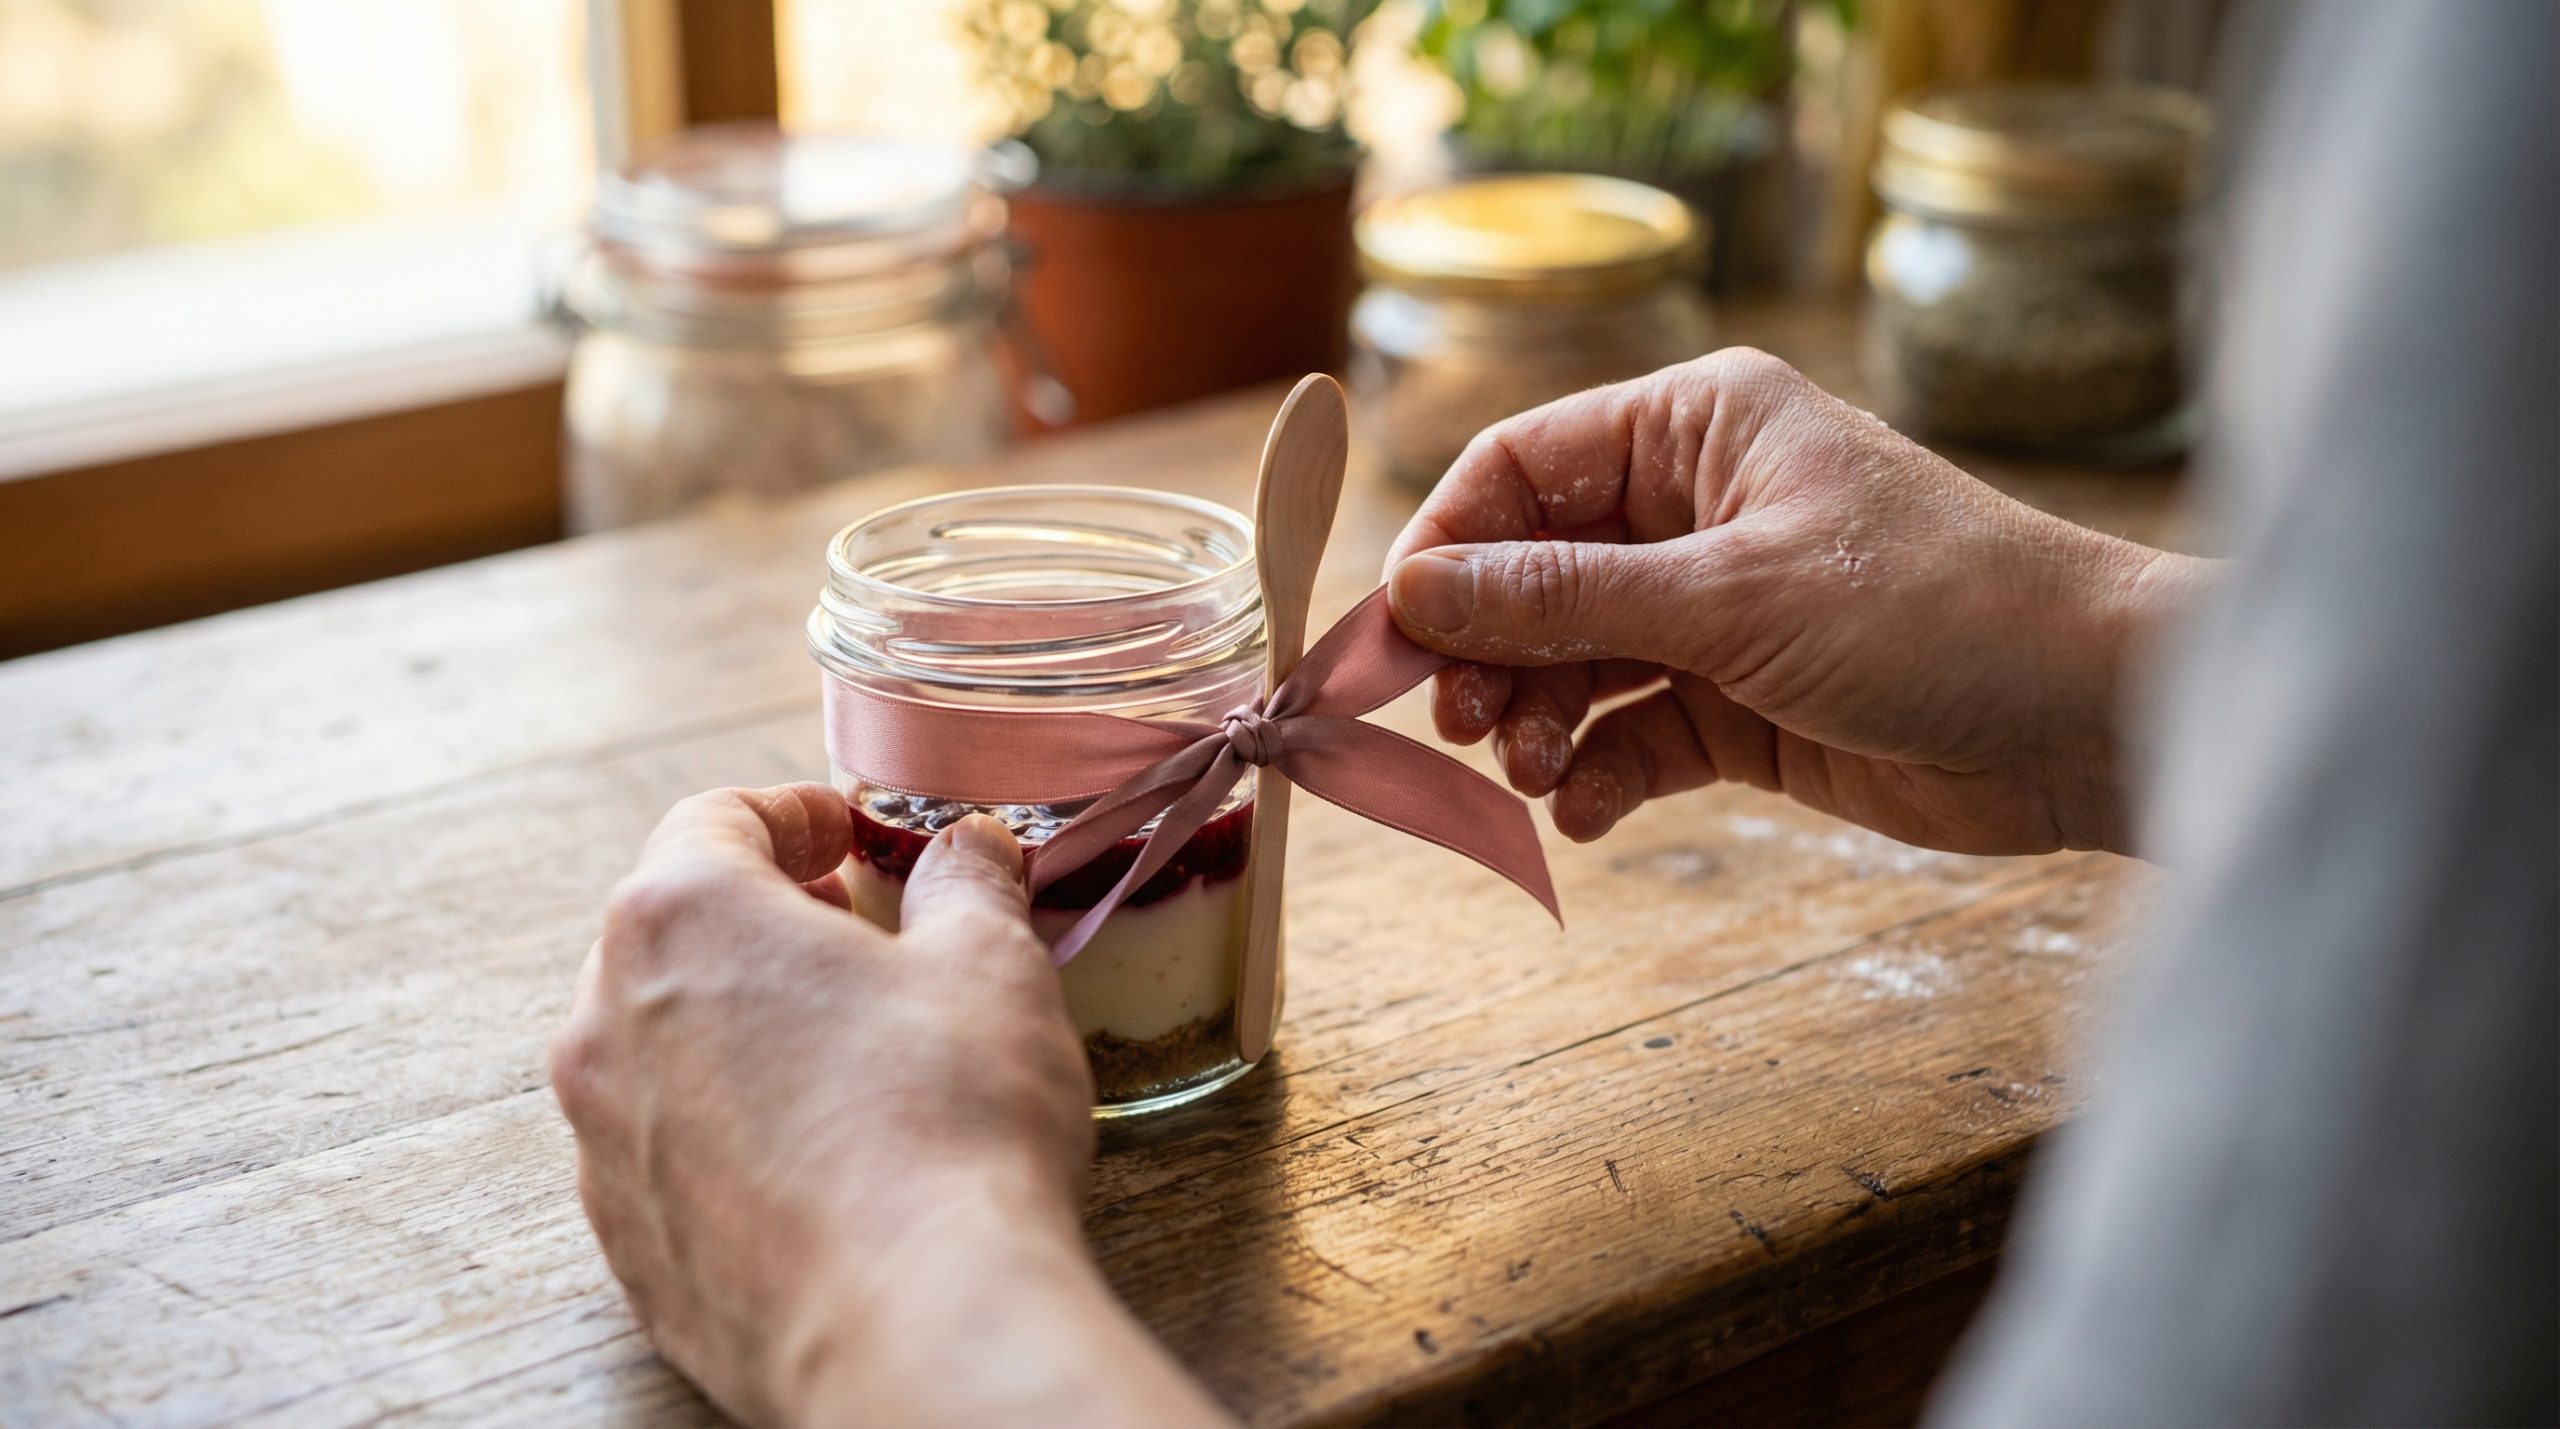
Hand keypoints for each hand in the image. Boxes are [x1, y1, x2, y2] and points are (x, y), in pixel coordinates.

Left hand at [550, 785, 1226, 1427]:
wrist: (914, 1326)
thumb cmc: (949, 1125)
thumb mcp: (992, 966)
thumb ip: (969, 885)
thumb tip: (969, 850)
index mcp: (682, 919)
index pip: (715, 821)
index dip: (791, 814)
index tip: (842, 829)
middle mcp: (606, 1024)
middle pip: (671, 935)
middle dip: (761, 924)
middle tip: (849, 936)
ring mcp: (605, 1147)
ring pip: (660, 1052)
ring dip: (738, 1033)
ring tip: (841, 1055)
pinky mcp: (629, 1249)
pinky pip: (671, 1160)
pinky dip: (731, 1139)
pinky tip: (821, 1164)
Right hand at [1385, 350, 2206, 856]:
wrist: (2088, 718)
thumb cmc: (1934, 610)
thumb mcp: (1731, 597)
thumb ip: (1564, 599)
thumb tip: (1417, 590)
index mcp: (1696, 428)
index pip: (1521, 469)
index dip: (1447, 550)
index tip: (1394, 637)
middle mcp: (1696, 509)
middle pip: (1532, 574)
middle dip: (1487, 653)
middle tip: (1462, 728)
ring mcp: (1718, 610)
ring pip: (1574, 662)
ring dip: (1537, 721)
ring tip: (1531, 771)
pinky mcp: (1744, 705)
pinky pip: (1633, 734)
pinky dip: (1599, 774)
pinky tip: (1586, 811)